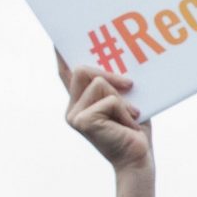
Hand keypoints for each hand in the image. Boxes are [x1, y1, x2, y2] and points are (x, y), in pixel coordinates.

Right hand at [58, 55, 151, 174]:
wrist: (139, 159)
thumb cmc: (135, 130)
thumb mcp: (126, 101)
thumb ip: (114, 84)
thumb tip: (115, 60)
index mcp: (81, 102)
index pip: (67, 73)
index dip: (60, 53)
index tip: (56, 36)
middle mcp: (72, 108)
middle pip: (82, 69)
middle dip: (110, 74)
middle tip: (130, 85)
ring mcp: (74, 116)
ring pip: (100, 83)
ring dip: (122, 99)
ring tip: (130, 118)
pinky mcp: (82, 121)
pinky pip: (109, 99)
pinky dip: (124, 110)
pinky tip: (128, 125)